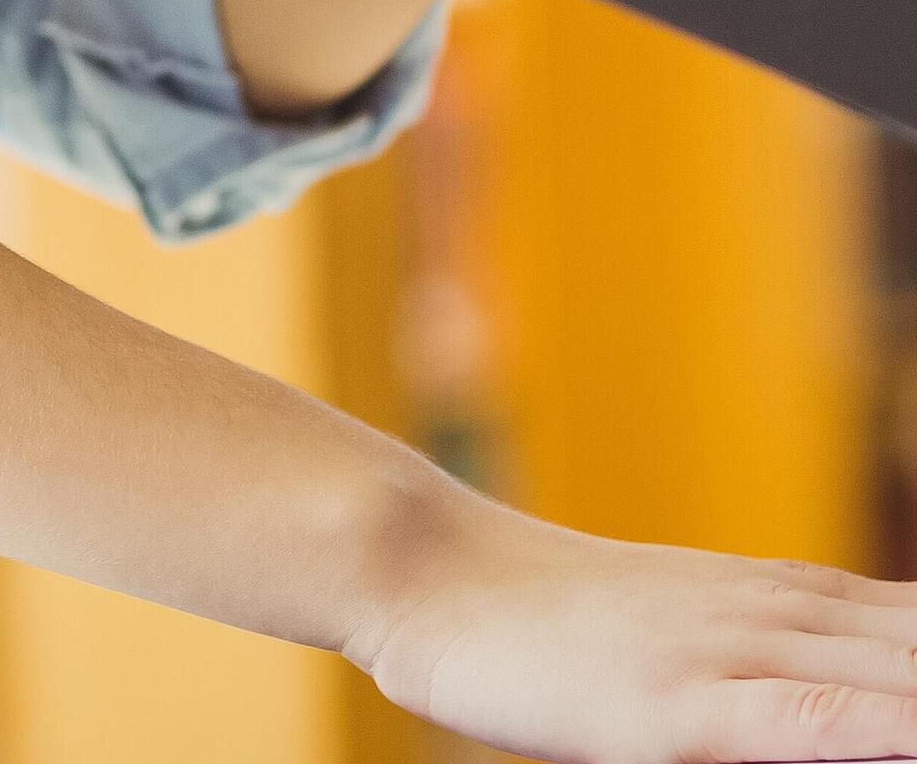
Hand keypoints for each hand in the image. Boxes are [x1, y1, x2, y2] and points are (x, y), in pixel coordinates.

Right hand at [351, 489, 916, 762]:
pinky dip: (876, 724)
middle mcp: (781, 618)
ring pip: (898, 684)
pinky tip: (913, 721)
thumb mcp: (681, 632)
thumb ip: (782, 658)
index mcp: (791, 602)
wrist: (425, 566)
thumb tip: (858, 680)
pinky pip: (802, 726)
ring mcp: (729, 658)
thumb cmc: (545, 617)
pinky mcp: (672, 709)